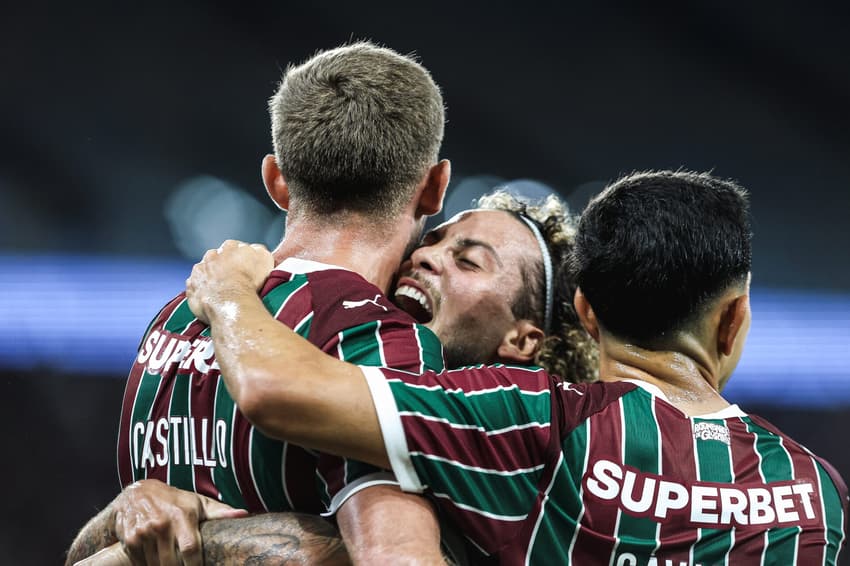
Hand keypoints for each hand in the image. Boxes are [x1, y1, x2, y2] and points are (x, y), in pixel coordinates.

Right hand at [112, 479, 247, 565]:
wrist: (136, 492)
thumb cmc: (174, 500)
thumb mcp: (197, 503)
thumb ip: (220, 512)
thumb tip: (244, 515)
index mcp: (182, 515)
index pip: (190, 549)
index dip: (195, 565)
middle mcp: (161, 523)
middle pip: (171, 563)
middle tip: (184, 565)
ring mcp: (143, 532)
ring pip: (155, 565)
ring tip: (170, 561)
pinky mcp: (129, 539)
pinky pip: (140, 563)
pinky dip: (147, 565)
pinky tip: (154, 558)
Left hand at [186, 240, 274, 323]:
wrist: (232, 301)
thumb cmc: (250, 280)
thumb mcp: (264, 257)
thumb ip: (259, 250)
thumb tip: (255, 249)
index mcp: (229, 246)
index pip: (234, 248)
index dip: (240, 258)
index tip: (245, 269)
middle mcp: (211, 255)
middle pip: (216, 258)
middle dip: (222, 266)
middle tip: (233, 280)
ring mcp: (199, 272)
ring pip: (204, 272)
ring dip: (210, 279)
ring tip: (222, 292)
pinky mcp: (191, 288)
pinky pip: (195, 288)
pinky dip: (202, 292)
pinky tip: (211, 299)